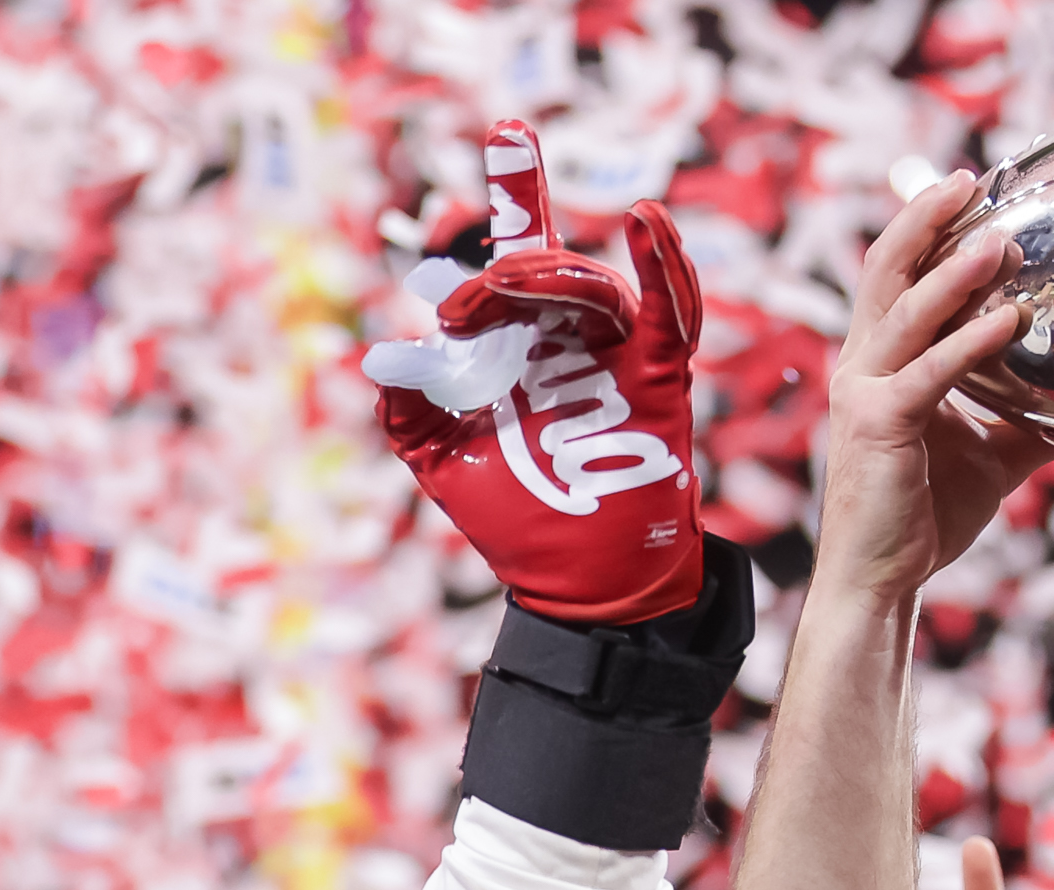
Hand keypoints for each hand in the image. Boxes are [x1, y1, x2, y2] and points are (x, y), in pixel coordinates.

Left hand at [366, 122, 704, 623]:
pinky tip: (646, 221)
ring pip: (589, 287)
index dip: (508, 200)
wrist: (582, 587)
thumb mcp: (442, 466)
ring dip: (548, 279)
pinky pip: (669, 311)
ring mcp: (614, 357)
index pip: (507, 261)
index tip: (501, 140)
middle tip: (456, 309)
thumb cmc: (520, 525)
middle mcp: (565, 340)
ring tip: (509, 290)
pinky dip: (664, 264)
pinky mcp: (659, 381)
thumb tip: (384, 358)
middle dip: (500, 271)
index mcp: (516, 346)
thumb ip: (410, 412)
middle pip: (542, 267)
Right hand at [812, 172, 1053, 608]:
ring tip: (1001, 239)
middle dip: (926, 220)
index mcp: (882, 362)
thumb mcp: (992, 453)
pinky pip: (930, 372)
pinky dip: (970, 342)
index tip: (973, 191)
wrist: (881, 580)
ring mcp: (866, 392)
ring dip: (956, 271)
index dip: (929, 228)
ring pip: (906, 310)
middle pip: (886, 268)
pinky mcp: (878, 424)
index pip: (899, 277)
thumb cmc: (926, 516)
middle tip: (971, 180)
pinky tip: (1010, 319)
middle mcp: (864, 365)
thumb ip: (1030, 417)